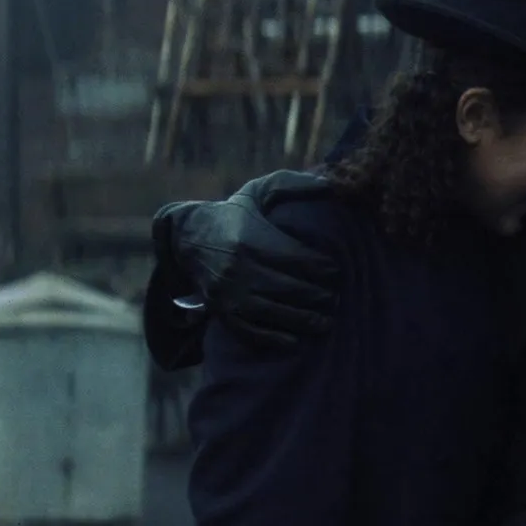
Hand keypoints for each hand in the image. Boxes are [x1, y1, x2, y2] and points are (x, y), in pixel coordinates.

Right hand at [153, 170, 342, 347]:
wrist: (187, 236)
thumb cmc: (233, 214)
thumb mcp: (258, 191)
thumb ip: (292, 184)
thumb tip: (329, 185)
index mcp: (253, 240)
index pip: (299, 260)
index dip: (324, 269)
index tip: (338, 272)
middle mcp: (241, 268)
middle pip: (291, 289)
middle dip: (320, 297)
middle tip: (336, 299)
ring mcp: (229, 293)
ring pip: (274, 312)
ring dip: (304, 320)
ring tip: (325, 323)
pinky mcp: (221, 311)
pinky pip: (251, 331)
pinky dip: (274, 338)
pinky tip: (295, 340)